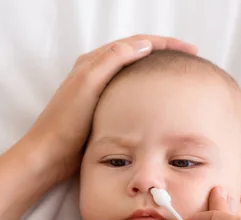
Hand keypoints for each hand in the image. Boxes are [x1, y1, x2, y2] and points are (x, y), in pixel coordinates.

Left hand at [26, 35, 196, 181]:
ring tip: (179, 76)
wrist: (49, 155)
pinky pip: (130, 92)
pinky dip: (147, 90)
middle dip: (165, 53)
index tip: (190, 50)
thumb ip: (112, 60)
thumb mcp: (89, 85)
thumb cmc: (66, 122)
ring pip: (134, 73)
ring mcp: (99, 91)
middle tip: (190, 59)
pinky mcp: (102, 109)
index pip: (136, 43)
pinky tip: (158, 102)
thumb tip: (144, 44)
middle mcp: (96, 72)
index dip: (165, 43)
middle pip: (137, 54)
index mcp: (93, 61)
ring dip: (156, 70)